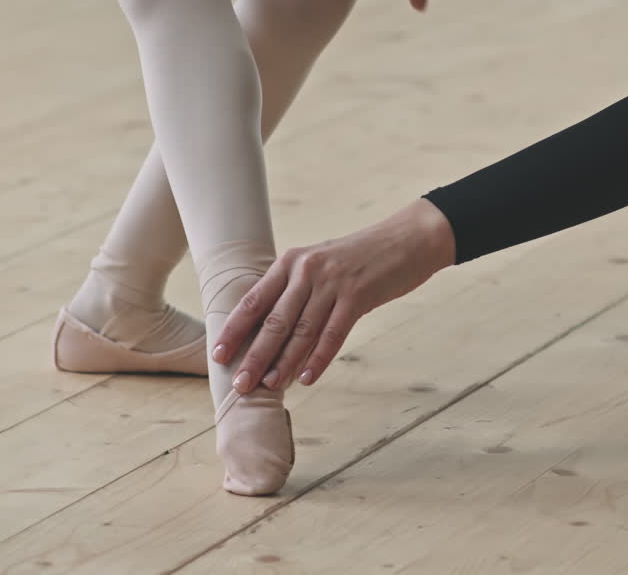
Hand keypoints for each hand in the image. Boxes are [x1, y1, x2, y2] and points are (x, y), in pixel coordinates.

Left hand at [213, 199, 456, 392]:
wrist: (408, 239)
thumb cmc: (363, 256)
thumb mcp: (322, 263)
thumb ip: (297, 288)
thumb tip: (273, 327)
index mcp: (291, 262)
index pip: (254, 300)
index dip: (234, 330)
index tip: (218, 355)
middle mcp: (307, 270)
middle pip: (274, 321)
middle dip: (255, 355)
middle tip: (240, 383)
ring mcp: (333, 283)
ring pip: (302, 331)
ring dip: (284, 363)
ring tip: (270, 387)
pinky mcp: (358, 296)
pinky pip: (333, 334)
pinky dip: (319, 359)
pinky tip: (306, 378)